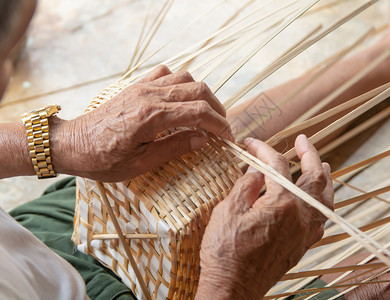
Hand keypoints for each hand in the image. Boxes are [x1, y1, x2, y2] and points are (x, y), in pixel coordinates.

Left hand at [51, 65, 231, 181]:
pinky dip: (181, 82)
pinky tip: (181, 99)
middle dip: (217, 109)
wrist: (72, 144)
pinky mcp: (135, 86)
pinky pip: (165, 73)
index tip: (228, 139)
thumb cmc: (102, 160)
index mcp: (152, 117)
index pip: (200, 112)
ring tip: (206, 114)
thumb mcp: (140, 164)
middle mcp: (150, 96)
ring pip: (185, 78)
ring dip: (202, 94)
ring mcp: (142, 87)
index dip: (220, 125)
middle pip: (198, 91)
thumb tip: (203, 139)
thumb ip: (174, 148)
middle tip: (222, 128)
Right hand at [196, 135, 332, 299]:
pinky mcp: (303, 245)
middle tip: (302, 140)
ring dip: (323, 178)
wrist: (233, 288)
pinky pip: (321, 219)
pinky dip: (322, 203)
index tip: (250, 143)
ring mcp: (305, 232)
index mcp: (281, 203)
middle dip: (309, 154)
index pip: (277, 165)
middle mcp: (301, 216)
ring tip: (321, 164)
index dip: (263, 149)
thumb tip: (257, 170)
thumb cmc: (225, 251)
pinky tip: (317, 200)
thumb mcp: (228, 211)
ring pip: (325, 198)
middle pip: (314, 177)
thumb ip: (246, 185)